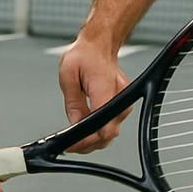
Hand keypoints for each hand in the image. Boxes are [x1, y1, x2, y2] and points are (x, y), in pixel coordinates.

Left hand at [58, 37, 130, 151]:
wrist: (99, 45)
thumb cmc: (84, 55)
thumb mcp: (68, 76)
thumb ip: (73, 102)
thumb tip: (75, 124)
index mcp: (105, 88)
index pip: (104, 127)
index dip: (88, 141)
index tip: (73, 145)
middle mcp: (120, 98)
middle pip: (108, 133)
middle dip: (89, 144)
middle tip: (70, 147)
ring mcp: (124, 102)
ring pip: (111, 132)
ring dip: (94, 140)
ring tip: (75, 142)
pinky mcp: (122, 105)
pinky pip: (111, 124)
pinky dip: (99, 131)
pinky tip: (85, 133)